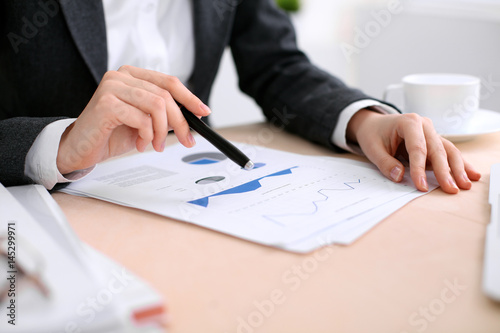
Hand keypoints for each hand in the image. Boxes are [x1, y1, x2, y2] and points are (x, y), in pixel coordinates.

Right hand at [57, 65, 210, 173]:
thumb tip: (194, 115)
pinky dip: (146, 135)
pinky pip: (142, 118)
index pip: (169, 82)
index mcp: (133, 75)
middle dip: (180, 122)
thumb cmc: (110, 134)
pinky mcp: (106, 103)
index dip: (190, 97)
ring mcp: (112, 87)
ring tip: (155, 145)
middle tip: (185, 139)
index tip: (203, 112)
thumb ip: (165, 114)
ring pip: (157, 105)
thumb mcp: (145, 122)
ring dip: (161, 131)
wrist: (81, 148)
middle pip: (166, 95)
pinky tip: (139, 144)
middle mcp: (121, 76)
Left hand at [346, 109, 480, 193]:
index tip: (421, 186)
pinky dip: (459, 164)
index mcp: (409, 122)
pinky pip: (447, 153)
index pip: (417, 148)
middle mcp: (424, 125)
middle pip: (437, 149)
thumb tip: (399, 176)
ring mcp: (431, 132)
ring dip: (458, 168)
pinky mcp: (434, 141)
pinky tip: (470, 175)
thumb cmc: (373, 134)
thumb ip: (385, 163)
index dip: (420, 168)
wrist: (374, 124)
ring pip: (448, 150)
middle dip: (445, 171)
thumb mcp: (372, 149)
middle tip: (451, 189)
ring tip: (466, 184)